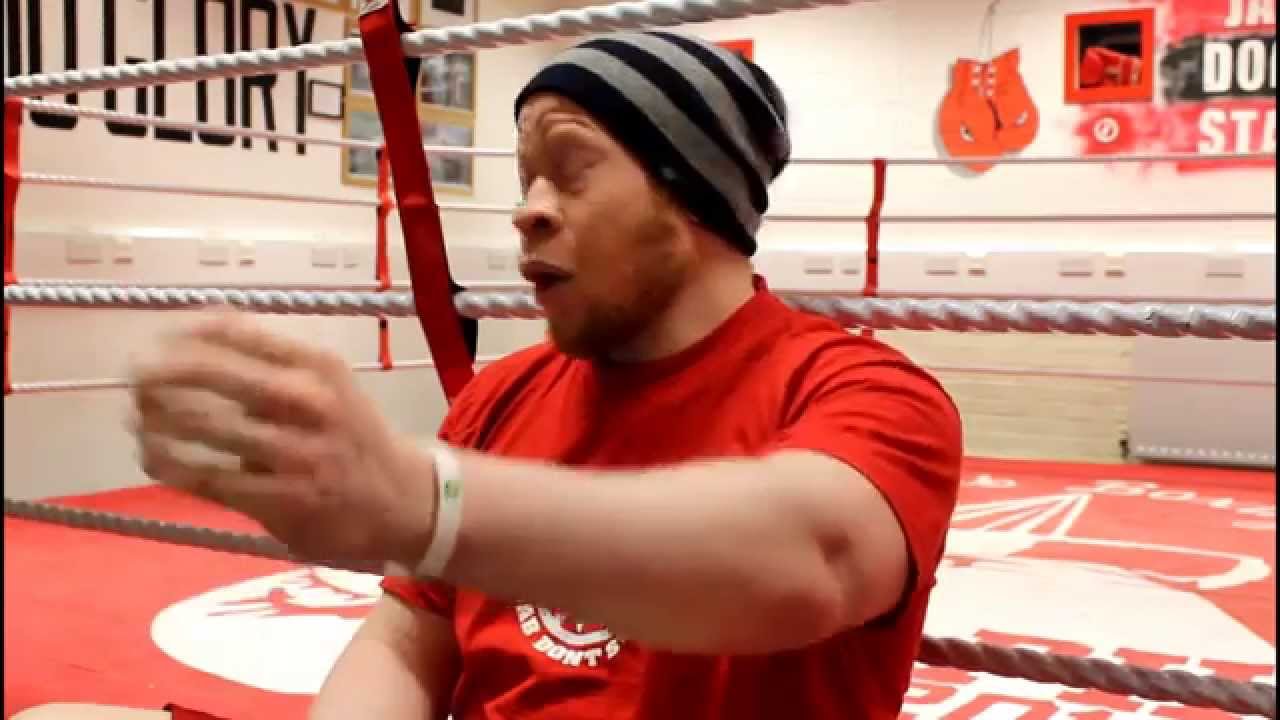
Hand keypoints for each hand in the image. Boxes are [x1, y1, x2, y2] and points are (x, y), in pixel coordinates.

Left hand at [129, 312, 437, 572]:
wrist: (401, 500)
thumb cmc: (351, 435)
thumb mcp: (327, 383)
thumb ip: (271, 358)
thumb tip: (199, 323)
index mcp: (318, 366)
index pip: (236, 332)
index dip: (185, 333)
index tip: (158, 339)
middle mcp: (308, 402)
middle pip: (212, 374)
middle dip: (161, 373)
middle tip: (134, 376)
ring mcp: (295, 452)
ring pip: (203, 427)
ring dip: (157, 421)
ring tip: (137, 419)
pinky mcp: (281, 498)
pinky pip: (208, 478)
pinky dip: (171, 465)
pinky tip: (154, 458)